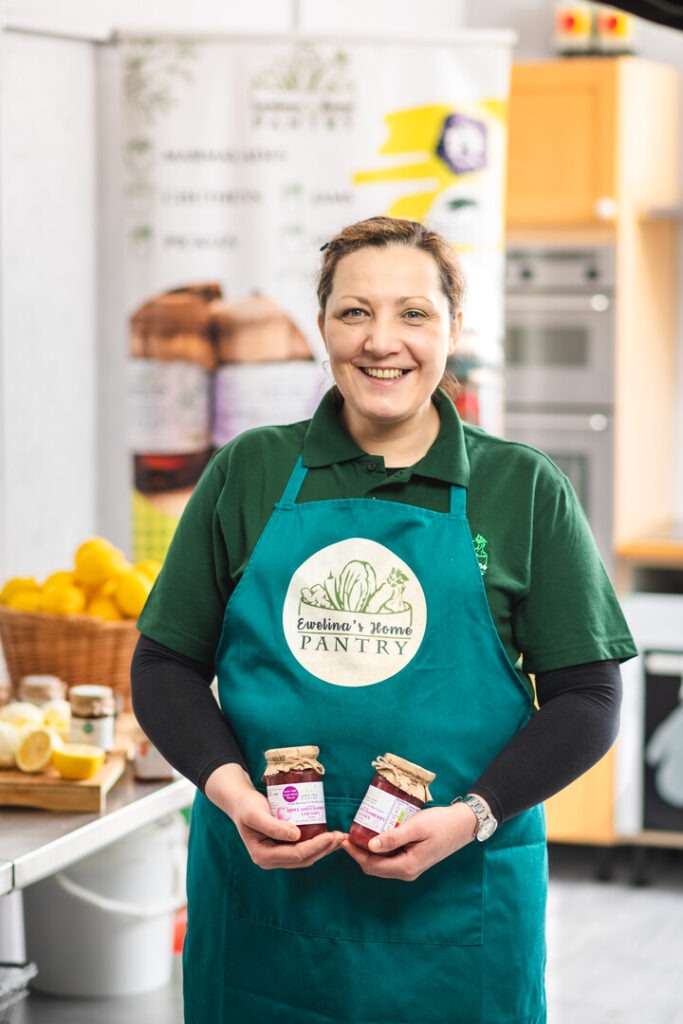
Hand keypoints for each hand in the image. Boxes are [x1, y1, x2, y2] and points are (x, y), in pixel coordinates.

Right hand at [204, 762, 344, 868]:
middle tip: (341, 836)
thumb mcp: (255, 813)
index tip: (331, 835)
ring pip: (306, 857)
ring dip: (324, 849)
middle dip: (324, 849)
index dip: (316, 846)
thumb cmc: (246, 806)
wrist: (240, 801)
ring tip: (339, 837)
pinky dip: (317, 844)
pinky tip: (328, 836)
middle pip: (304, 859)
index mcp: (262, 856)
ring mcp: (277, 856)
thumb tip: (296, 835)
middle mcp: (270, 860)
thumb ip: (273, 825)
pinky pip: (303, 849)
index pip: (295, 854)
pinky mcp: (282, 848)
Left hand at [341, 802, 477, 880]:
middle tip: (346, 835)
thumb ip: (394, 837)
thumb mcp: (416, 827)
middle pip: (374, 867)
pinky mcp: (412, 860)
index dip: (355, 853)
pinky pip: (389, 859)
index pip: (372, 865)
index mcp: (407, 866)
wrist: (462, 826)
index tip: (343, 839)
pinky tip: (374, 834)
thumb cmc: (441, 824)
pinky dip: (378, 849)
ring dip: (367, 851)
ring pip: (380, 864)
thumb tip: (371, 845)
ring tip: (356, 833)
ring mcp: (410, 868)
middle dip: (358, 853)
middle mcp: (407, 872)